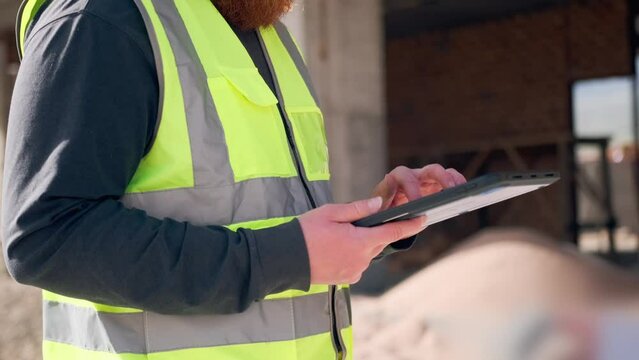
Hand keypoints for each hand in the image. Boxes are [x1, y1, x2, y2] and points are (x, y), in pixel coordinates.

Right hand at [299, 197, 426, 283]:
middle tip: (355, 223)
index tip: (423, 219)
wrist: (285, 259)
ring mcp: (354, 270)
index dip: (410, 226)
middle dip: (375, 232)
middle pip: (379, 242)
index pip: (392, 232)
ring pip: (368, 253)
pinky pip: (358, 263)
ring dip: (361, 243)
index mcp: (360, 241)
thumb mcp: (331, 213)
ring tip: (338, 236)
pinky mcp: (346, 278)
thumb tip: (379, 203)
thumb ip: (358, 209)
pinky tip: (335, 248)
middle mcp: (362, 259)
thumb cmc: (306, 232)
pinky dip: (352, 254)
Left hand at [373, 164, 466, 209]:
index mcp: (396, 179)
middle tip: (450, 191)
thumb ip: (381, 208)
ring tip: (461, 192)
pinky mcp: (435, 186)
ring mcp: (425, 180)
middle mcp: (413, 176)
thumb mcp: (378, 212)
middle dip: (441, 178)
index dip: (412, 187)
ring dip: (453, 180)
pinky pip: (450, 180)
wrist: (386, 211)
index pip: (404, 176)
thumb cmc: (382, 211)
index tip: (418, 202)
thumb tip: (386, 207)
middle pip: (429, 170)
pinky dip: (458, 184)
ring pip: (442, 173)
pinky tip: (465, 195)